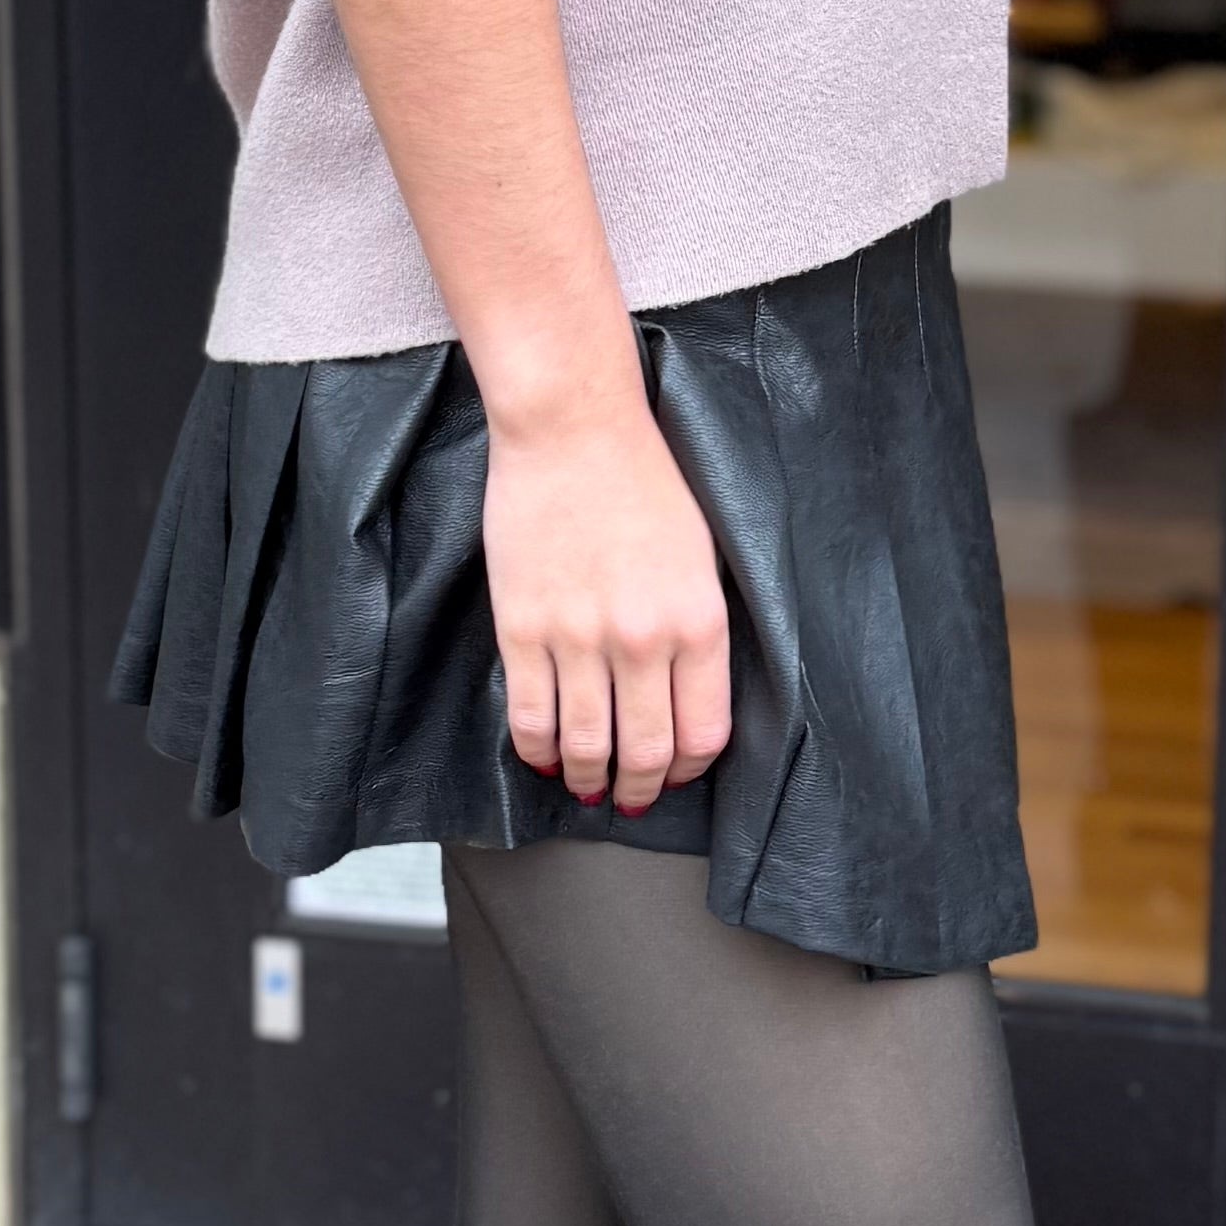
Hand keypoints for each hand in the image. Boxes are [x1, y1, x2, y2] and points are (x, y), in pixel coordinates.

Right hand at [483, 390, 733, 811]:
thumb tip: (682, 698)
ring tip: (586, 785)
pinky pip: (529, 716)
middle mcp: (643, 640)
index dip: (689, 767)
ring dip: (588, 779)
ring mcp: (579, 638)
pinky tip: (544, 755)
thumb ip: (697, 631)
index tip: (677, 772)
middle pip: (645, 752)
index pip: (703, 732)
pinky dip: (537, 750)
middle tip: (630, 797)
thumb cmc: (643, 481)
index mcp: (698, 621)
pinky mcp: (522, 628)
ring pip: (586, 746)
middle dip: (639, 788)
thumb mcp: (701, 558)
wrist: (572, 428)